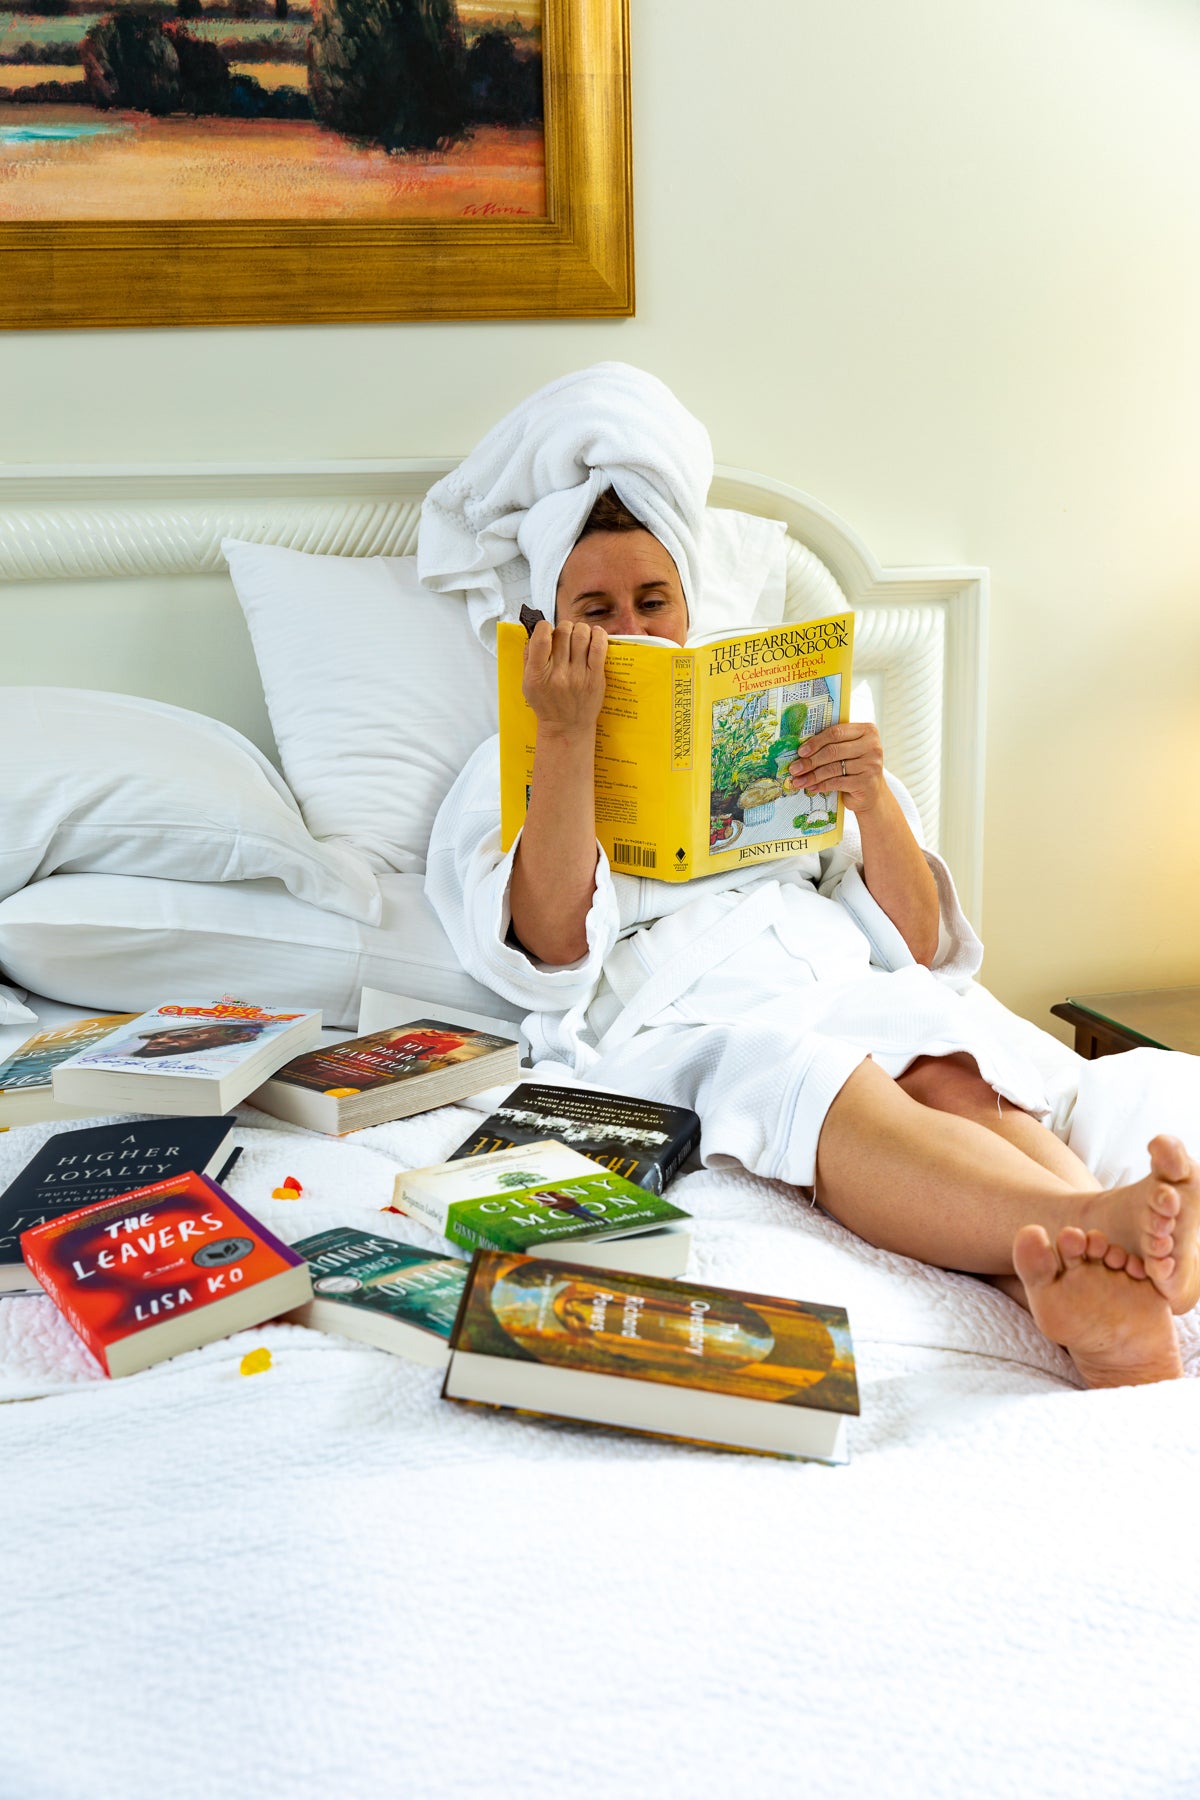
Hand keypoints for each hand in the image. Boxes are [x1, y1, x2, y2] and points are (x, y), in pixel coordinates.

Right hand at [522, 620, 607, 735]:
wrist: (567, 727)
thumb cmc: (547, 705)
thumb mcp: (527, 684)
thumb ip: (528, 657)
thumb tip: (535, 633)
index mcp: (538, 674)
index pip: (541, 637)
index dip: (544, 626)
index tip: (546, 629)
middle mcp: (558, 673)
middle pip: (563, 632)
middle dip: (564, 627)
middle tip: (565, 635)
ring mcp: (578, 675)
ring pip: (581, 634)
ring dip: (580, 629)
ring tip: (579, 635)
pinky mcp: (595, 677)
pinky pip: (599, 647)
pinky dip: (599, 635)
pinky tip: (595, 634)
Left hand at [788, 721, 885, 814]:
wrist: (871, 792)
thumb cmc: (855, 767)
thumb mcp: (848, 750)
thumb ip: (832, 744)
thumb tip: (801, 749)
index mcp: (867, 731)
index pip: (836, 732)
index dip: (816, 742)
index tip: (800, 751)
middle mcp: (872, 746)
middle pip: (833, 750)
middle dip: (810, 761)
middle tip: (794, 768)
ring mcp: (871, 765)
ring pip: (833, 768)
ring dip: (812, 775)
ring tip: (799, 781)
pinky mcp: (866, 783)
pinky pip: (837, 782)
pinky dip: (822, 785)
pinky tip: (812, 787)